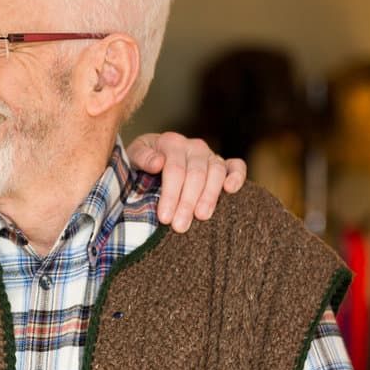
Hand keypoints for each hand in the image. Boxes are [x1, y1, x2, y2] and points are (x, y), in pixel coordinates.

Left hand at [125, 132, 246, 232]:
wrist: (148, 163)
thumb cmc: (140, 165)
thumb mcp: (132, 158)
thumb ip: (142, 158)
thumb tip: (158, 163)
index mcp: (171, 143)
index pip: (175, 170)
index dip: (171, 195)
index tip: (164, 218)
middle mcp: (193, 147)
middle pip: (196, 175)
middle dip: (187, 202)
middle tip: (180, 226)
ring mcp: (210, 155)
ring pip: (216, 172)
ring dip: (210, 196)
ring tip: (202, 217)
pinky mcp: (223, 164)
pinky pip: (236, 166)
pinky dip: (237, 176)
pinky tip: (230, 190)